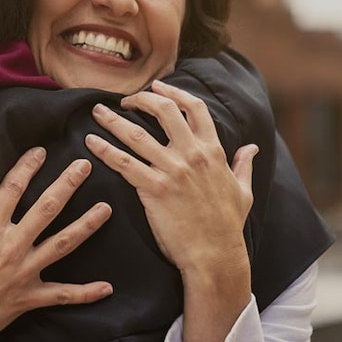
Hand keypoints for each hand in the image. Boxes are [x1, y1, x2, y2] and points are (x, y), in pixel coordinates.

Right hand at [0, 148, 112, 341]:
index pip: (13, 188)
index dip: (27, 166)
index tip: (41, 152)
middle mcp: (11, 246)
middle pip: (47, 209)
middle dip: (67, 185)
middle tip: (84, 167)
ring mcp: (23, 273)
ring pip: (62, 245)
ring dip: (86, 226)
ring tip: (105, 209)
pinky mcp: (27, 298)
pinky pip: (62, 295)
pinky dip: (85, 293)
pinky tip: (106, 287)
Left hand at [84, 79, 256, 276]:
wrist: (215, 255)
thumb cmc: (227, 226)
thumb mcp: (243, 191)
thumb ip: (243, 165)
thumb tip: (251, 148)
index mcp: (213, 151)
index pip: (194, 109)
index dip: (174, 93)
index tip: (157, 86)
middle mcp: (192, 155)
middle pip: (163, 111)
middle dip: (141, 99)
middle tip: (124, 99)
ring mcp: (172, 170)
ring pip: (136, 134)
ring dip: (112, 120)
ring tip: (96, 112)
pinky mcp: (154, 189)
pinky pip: (123, 163)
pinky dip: (104, 150)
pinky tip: (90, 143)